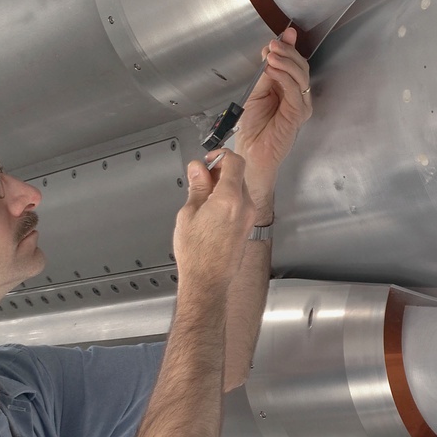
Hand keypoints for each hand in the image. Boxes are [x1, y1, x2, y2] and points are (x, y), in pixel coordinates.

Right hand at [173, 150, 255, 291]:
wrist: (207, 280)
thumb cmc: (197, 254)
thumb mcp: (188, 213)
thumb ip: (196, 187)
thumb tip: (197, 170)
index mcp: (230, 199)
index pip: (235, 161)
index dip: (220, 156)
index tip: (208, 160)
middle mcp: (245, 206)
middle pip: (238, 174)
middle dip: (220, 171)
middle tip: (201, 178)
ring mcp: (248, 217)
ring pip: (240, 188)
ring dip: (224, 185)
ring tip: (203, 196)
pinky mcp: (247, 226)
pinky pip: (241, 203)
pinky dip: (228, 198)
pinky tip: (211, 209)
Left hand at [234, 27, 312, 214]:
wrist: (251, 150)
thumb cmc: (252, 126)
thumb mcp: (256, 91)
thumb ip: (265, 71)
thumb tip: (271, 49)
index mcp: (288, 87)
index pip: (293, 62)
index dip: (290, 47)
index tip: (285, 34)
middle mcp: (297, 95)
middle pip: (300, 66)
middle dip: (287, 52)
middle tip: (273, 45)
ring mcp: (300, 104)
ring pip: (301, 76)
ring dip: (286, 62)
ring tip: (271, 55)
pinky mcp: (298, 114)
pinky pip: (296, 91)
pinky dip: (285, 77)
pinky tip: (274, 70)